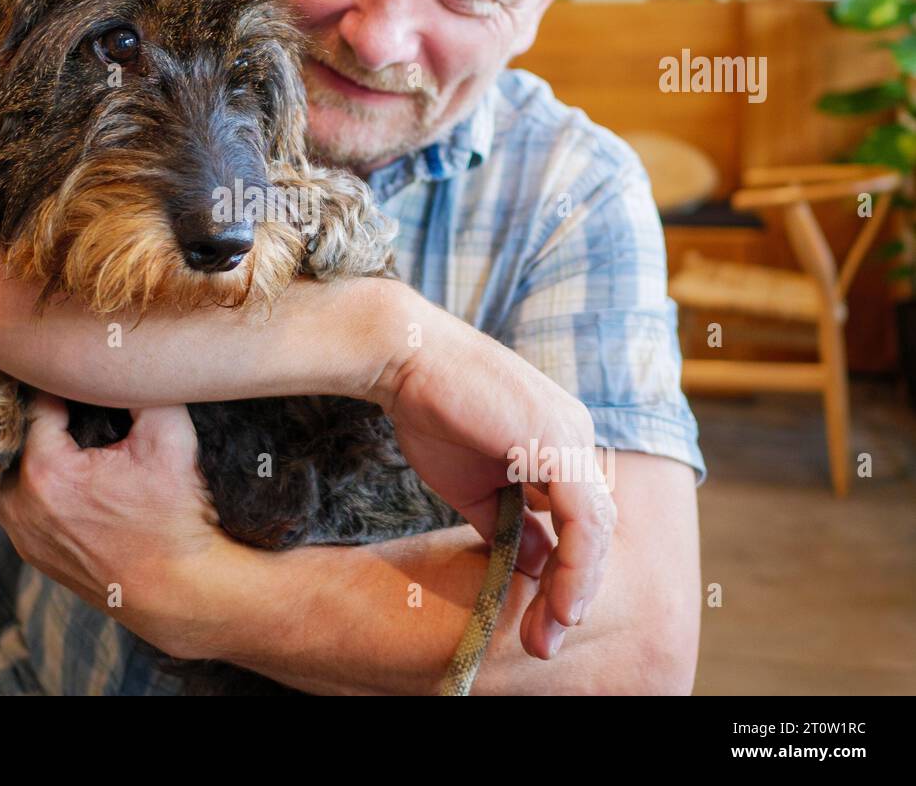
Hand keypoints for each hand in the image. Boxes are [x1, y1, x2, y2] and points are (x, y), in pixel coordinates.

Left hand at [0, 392, 232, 657]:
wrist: (180, 588)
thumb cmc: (175, 519)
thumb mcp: (168, 437)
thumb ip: (140, 390)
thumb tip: (122, 360)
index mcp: (47, 474)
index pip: (32, 407)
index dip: (52, 383)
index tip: (66, 369)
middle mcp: (23, 508)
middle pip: (2, 442)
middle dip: (23, 416)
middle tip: (48, 393)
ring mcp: (24, 535)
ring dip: (18, 452)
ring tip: (46, 429)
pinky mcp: (34, 553)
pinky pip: (11, 507)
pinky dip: (23, 484)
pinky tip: (52, 469)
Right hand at [372, 299, 615, 661]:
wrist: (404, 358)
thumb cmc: (430, 409)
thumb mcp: (473, 484)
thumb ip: (507, 523)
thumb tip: (534, 566)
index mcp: (560, 444)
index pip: (578, 522)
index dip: (565, 576)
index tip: (541, 623)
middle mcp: (577, 438)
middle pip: (593, 531)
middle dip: (572, 592)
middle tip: (545, 642)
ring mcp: (573, 436)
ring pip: (595, 530)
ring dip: (575, 588)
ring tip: (551, 632)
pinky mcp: (560, 442)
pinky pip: (583, 519)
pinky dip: (576, 565)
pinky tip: (561, 601)